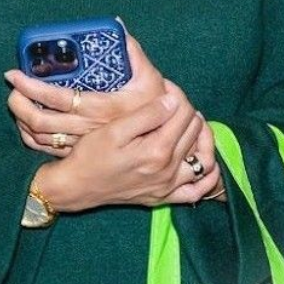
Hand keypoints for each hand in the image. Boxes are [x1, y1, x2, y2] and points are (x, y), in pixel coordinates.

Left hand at [5, 30, 165, 155]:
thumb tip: (117, 24)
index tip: (14, 74)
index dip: (31, 87)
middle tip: (11, 90)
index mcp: (100, 107)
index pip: (56, 98)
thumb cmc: (154, 105)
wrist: (164, 141)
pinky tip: (27, 126)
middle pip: (40, 122)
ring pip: (41, 138)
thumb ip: (132, 50)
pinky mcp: (81, 153)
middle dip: (18, 104)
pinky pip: (48, 150)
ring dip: (22, 121)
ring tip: (16, 103)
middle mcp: (87, 129)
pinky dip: (32, 138)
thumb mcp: (149, 76)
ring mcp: (82, 144)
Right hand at [32, 87, 218, 211]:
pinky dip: (207, 176)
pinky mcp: (164, 197)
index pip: (183, 113)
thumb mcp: (115, 129)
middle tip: (171, 100)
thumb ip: (146, 115)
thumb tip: (172, 101)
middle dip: (186, 110)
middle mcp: (168, 171)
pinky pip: (198, 191)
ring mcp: (168, 187)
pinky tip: (202, 160)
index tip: (163, 86)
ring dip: (202, 137)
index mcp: (157, 150)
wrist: (77, 186)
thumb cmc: (91, 154)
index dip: (176, 94)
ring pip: (203, 159)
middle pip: (194, 131)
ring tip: (189, 122)